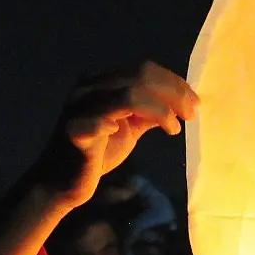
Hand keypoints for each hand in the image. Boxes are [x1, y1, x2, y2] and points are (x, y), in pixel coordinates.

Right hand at [33, 61, 196, 212]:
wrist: (61, 184)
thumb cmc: (96, 156)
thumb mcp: (128, 129)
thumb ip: (147, 114)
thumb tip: (177, 104)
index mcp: (102, 84)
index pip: (143, 69)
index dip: (173, 82)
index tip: (194, 101)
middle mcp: (89, 89)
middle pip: (140, 75)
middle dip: (173, 92)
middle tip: (191, 113)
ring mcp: (80, 108)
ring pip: (129, 94)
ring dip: (161, 109)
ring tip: (174, 128)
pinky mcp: (76, 132)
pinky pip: (101, 121)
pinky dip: (123, 124)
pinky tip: (135, 134)